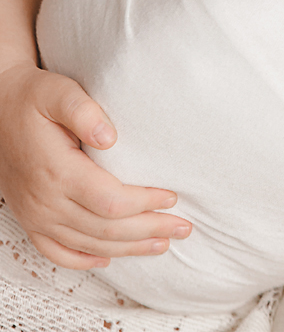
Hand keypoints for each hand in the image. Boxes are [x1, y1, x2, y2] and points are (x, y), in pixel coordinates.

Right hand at [0, 63, 191, 268]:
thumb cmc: (35, 96)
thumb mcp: (59, 92)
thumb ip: (84, 111)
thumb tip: (110, 137)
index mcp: (57, 170)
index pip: (110, 201)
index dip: (144, 203)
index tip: (172, 197)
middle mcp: (45, 200)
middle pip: (105, 229)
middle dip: (148, 230)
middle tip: (184, 227)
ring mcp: (35, 215)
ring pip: (88, 245)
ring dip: (128, 248)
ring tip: (162, 244)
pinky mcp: (29, 219)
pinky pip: (57, 253)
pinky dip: (85, 260)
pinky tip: (109, 259)